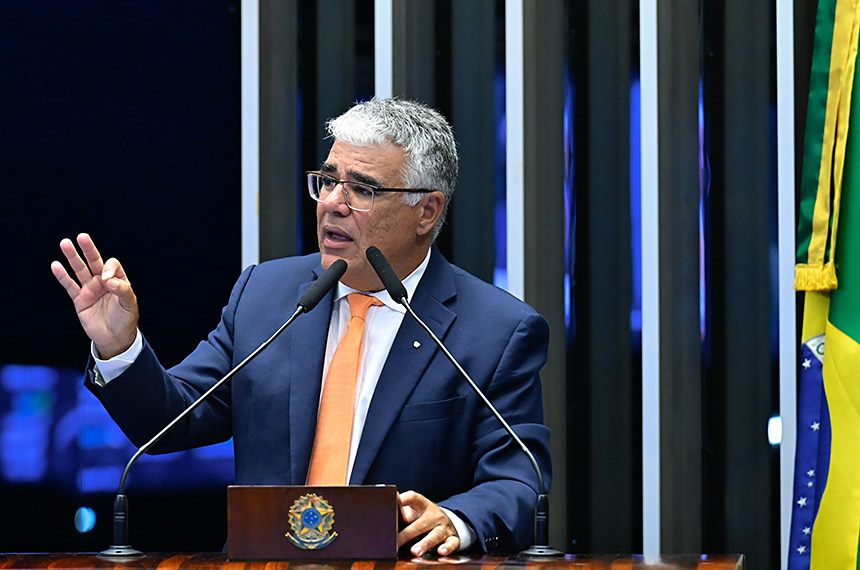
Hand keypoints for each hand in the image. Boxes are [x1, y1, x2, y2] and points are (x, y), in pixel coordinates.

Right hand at [51, 233, 138, 357]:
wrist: (115, 338)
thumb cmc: (125, 320)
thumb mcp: (130, 304)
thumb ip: (123, 290)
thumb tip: (109, 280)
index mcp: (118, 280)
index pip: (111, 265)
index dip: (109, 269)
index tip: (108, 282)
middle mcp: (103, 282)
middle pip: (94, 261)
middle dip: (88, 249)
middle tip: (82, 237)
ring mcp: (90, 289)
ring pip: (80, 270)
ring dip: (72, 258)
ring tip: (65, 243)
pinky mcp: (79, 299)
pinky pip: (70, 285)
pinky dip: (63, 276)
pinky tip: (56, 265)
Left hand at [397, 490, 459, 556]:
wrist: (446, 521)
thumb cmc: (423, 518)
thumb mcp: (414, 511)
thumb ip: (402, 514)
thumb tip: (386, 520)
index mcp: (422, 505)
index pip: (413, 498)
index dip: (403, 499)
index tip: (394, 501)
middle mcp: (434, 515)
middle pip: (421, 523)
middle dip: (407, 534)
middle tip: (396, 542)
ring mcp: (444, 526)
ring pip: (436, 534)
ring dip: (425, 543)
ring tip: (415, 551)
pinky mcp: (453, 537)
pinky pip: (452, 542)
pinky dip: (447, 547)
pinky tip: (441, 552)